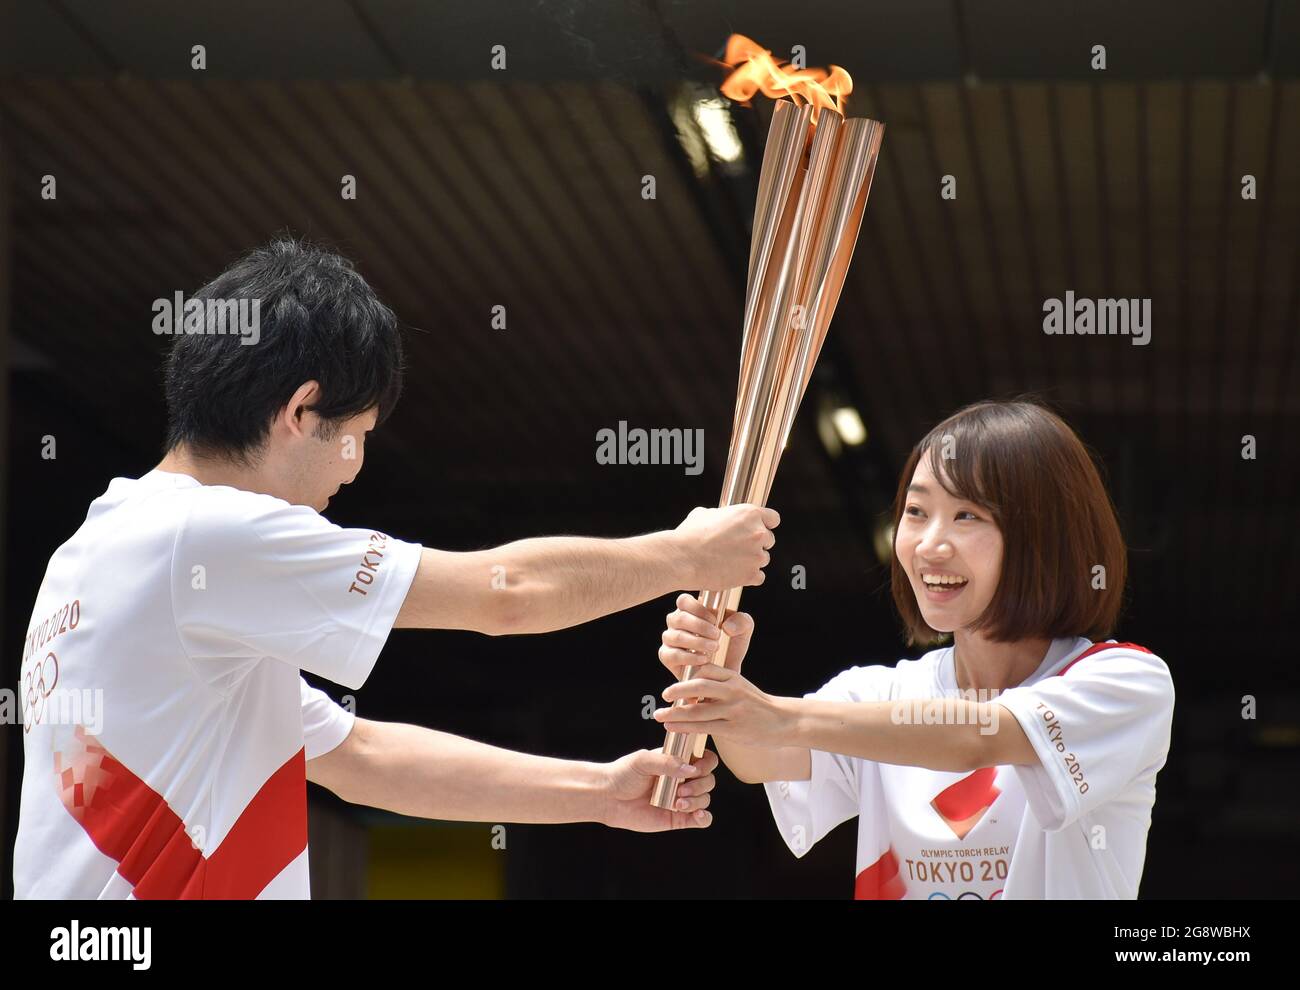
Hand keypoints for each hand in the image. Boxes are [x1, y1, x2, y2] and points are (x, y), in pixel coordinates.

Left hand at [598, 748, 718, 831]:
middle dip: (699, 785)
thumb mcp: (643, 760)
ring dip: (697, 801)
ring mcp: (681, 799)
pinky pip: (701, 820)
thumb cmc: (624, 774)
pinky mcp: (678, 819)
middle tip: (680, 790)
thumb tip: (691, 770)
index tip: (695, 769)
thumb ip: (667, 762)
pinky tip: (697, 815)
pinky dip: (704, 818)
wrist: (608, 797)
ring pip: (705, 799)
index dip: (706, 764)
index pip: (705, 760)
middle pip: (709, 780)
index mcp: (678, 761)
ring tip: (676, 804)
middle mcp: (683, 780)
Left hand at [653, 665, 789, 747]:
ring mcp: (733, 710)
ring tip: (660, 716)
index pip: (705, 670)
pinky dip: (685, 727)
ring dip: (675, 713)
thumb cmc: (756, 705)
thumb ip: (719, 685)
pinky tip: (673, 728)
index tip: (675, 684)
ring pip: (698, 709)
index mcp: (733, 678)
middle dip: (677, 690)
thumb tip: (690, 685)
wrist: (784, 721)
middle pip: (699, 685)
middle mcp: (733, 691)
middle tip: (663, 695)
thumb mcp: (740, 687)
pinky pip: (704, 727)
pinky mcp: (733, 729)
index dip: (687, 676)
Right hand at [659, 593, 754, 675]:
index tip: (715, 620)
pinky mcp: (667, 657)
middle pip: (678, 618)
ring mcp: (670, 639)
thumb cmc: (731, 646)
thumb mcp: (743, 630)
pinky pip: (672, 655)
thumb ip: (742, 621)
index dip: (698, 608)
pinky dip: (690, 657)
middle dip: (700, 627)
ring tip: (714, 648)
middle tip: (717, 636)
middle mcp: (676, 623)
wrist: (726, 673)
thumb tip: (726, 626)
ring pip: (675, 636)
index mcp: (691, 610)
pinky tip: (704, 659)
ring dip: (697, 642)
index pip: (683, 601)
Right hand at [674, 504, 778, 590]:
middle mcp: (757, 533)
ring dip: (751, 560)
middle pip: (769, 540)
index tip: (759, 530)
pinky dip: (749, 577)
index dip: (766, 524)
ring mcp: (756, 555)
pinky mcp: (751, 575)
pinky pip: (759, 577)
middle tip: (738, 548)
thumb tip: (721, 519)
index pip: (773, 519)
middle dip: (755, 544)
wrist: (682, 558)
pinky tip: (734, 573)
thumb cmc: (690, 536)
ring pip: (763, 559)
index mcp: (749, 514)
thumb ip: (722, 515)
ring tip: (731, 562)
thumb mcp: (705, 514)